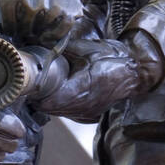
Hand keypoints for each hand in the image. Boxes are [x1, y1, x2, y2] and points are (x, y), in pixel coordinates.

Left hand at [0, 0, 85, 47]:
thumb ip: (4, 4)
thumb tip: (3, 32)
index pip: (9, 10)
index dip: (8, 26)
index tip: (10, 31)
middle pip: (27, 20)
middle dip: (23, 32)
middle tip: (22, 35)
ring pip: (43, 24)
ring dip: (36, 35)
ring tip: (32, 36)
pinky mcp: (69, 5)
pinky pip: (63, 26)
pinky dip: (54, 35)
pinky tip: (46, 37)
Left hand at [37, 31, 164, 121]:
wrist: (134, 72)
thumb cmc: (111, 58)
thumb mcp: (86, 49)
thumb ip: (63, 51)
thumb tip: (44, 51)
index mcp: (82, 87)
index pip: (49, 100)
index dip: (37, 94)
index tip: (30, 85)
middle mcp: (84, 104)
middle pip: (51, 109)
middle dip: (40, 98)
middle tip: (33, 86)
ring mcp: (87, 112)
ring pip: (59, 112)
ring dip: (50, 104)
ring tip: (44, 90)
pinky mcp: (90, 115)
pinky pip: (69, 114)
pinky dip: (61, 107)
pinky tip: (60, 96)